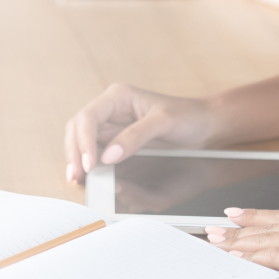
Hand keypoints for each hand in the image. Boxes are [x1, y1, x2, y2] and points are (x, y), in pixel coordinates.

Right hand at [64, 83, 212, 183]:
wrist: (203, 125)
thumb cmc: (187, 117)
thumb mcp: (164, 123)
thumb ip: (136, 136)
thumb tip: (107, 156)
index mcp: (118, 97)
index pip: (88, 117)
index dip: (83, 141)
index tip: (89, 165)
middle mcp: (110, 109)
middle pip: (77, 129)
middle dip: (74, 152)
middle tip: (77, 177)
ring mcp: (111, 126)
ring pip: (81, 142)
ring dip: (77, 160)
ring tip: (78, 181)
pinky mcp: (115, 141)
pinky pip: (94, 152)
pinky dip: (88, 165)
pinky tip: (89, 180)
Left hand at [204, 198, 278, 278]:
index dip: (260, 216)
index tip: (238, 214)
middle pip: (270, 225)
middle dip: (240, 228)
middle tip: (212, 226)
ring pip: (267, 240)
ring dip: (238, 242)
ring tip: (214, 241)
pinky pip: (276, 258)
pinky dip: (253, 257)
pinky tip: (237, 257)